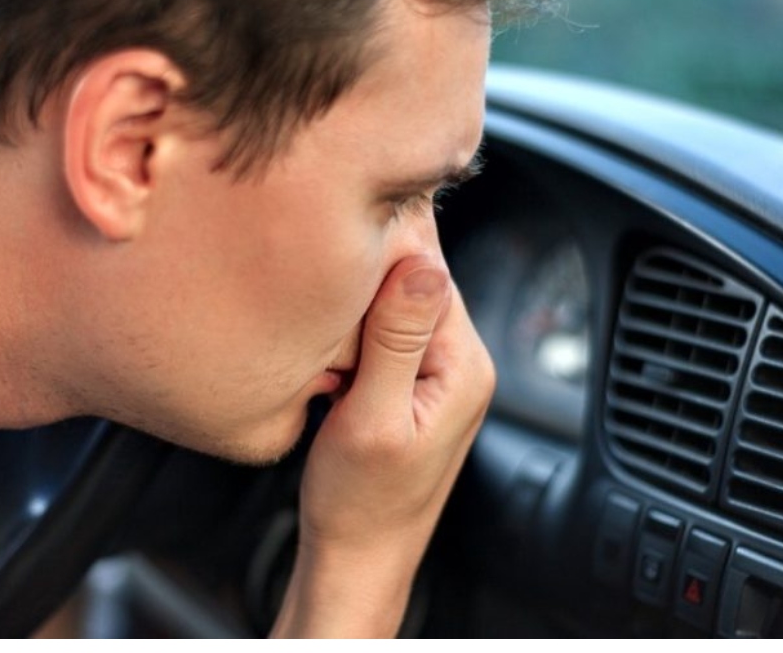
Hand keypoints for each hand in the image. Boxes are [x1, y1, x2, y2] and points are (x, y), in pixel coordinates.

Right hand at [270, 255, 494, 637]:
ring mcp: (441, 372)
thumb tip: (423, 263)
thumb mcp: (372, 418)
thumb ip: (397, 339)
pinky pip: (387, 331)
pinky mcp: (414, 383)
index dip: (383, 244)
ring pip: (397, 301)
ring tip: (327, 334)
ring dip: (357, 306)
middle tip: (318, 287)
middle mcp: (463, 360)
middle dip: (367, 276)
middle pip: (416, 277)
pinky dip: (355, 332)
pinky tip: (332, 354)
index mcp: (464, 363)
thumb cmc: (360, 504)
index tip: (337, 224)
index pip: (430, 268)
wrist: (358, 558)